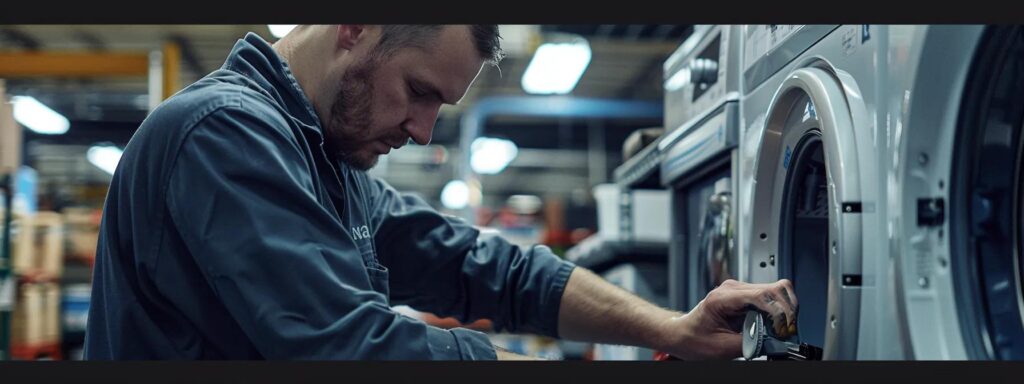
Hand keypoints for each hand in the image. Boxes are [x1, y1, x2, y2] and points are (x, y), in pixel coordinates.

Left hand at [657, 279, 797, 359]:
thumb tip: (773, 342)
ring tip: (780, 329)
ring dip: (784, 310)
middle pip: (775, 289)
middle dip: (786, 311)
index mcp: (723, 297)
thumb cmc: (694, 338)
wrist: (682, 334)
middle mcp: (733, 288)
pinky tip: (774, 325)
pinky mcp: (746, 296)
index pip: (762, 294)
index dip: (779, 311)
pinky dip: (778, 311)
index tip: (783, 329)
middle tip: (785, 331)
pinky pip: (771, 297)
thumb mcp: (722, 348)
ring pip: (776, 291)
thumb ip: (750, 343)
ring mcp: (740, 290)